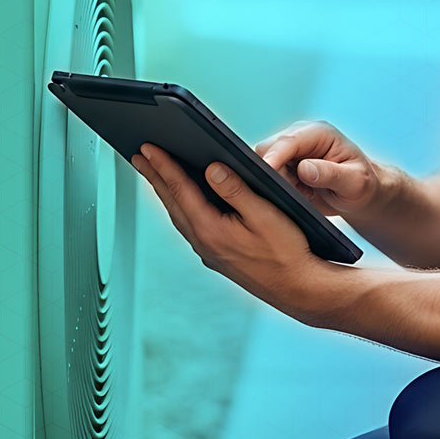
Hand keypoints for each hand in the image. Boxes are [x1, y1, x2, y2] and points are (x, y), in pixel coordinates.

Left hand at [130, 142, 337, 322]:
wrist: (299, 290)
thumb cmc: (288, 253)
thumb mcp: (264, 214)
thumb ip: (236, 190)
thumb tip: (211, 168)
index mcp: (211, 230)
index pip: (180, 190)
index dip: (163, 165)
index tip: (147, 148)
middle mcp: (204, 243)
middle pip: (172, 203)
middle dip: (155, 176)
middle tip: (139, 156)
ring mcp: (209, 253)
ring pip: (179, 216)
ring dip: (165, 193)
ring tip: (155, 174)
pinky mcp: (217, 257)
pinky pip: (190, 226)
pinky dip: (181, 208)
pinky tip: (184, 202)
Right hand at [255, 120, 388, 218]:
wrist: (360, 194)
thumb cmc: (362, 185)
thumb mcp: (355, 182)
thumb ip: (331, 174)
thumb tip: (304, 168)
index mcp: (318, 133)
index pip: (288, 141)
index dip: (274, 156)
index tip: (266, 172)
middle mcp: (300, 137)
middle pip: (267, 150)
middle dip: (275, 173)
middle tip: (302, 192)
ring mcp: (290, 150)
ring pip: (264, 164)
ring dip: (279, 182)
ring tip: (306, 192)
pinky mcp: (284, 164)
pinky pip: (268, 176)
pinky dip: (279, 188)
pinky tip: (300, 193)